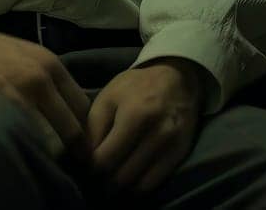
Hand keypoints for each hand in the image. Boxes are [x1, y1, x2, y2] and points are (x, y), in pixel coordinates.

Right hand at [0, 23, 90, 159]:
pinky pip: (32, 138)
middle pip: (75, 126)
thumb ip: (48, 80)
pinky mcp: (6, 106)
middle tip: (68, 164)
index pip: (84, 107)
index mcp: (52, 64)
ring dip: (55, 153)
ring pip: (57, 138)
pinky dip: (33, 149)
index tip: (77, 146)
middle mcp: (44, 78)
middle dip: (74, 148)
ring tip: (46, 162)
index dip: (82, 130)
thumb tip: (66, 112)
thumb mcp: (25, 57)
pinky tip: (25, 154)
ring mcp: (26, 93)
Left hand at [87, 58, 205, 193]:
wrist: (177, 79)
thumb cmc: (135, 87)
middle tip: (97, 175)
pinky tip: (129, 179)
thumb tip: (84, 158)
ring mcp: (171, 146)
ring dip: (121, 186)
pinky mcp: (181, 154)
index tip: (86, 164)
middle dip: (105, 179)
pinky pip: (155, 182)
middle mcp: (157, 133)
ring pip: (138, 184)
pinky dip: (139, 186)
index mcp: (134, 115)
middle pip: (122, 175)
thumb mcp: (108, 97)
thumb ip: (93, 127)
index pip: (105, 158)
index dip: (91, 167)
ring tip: (111, 178)